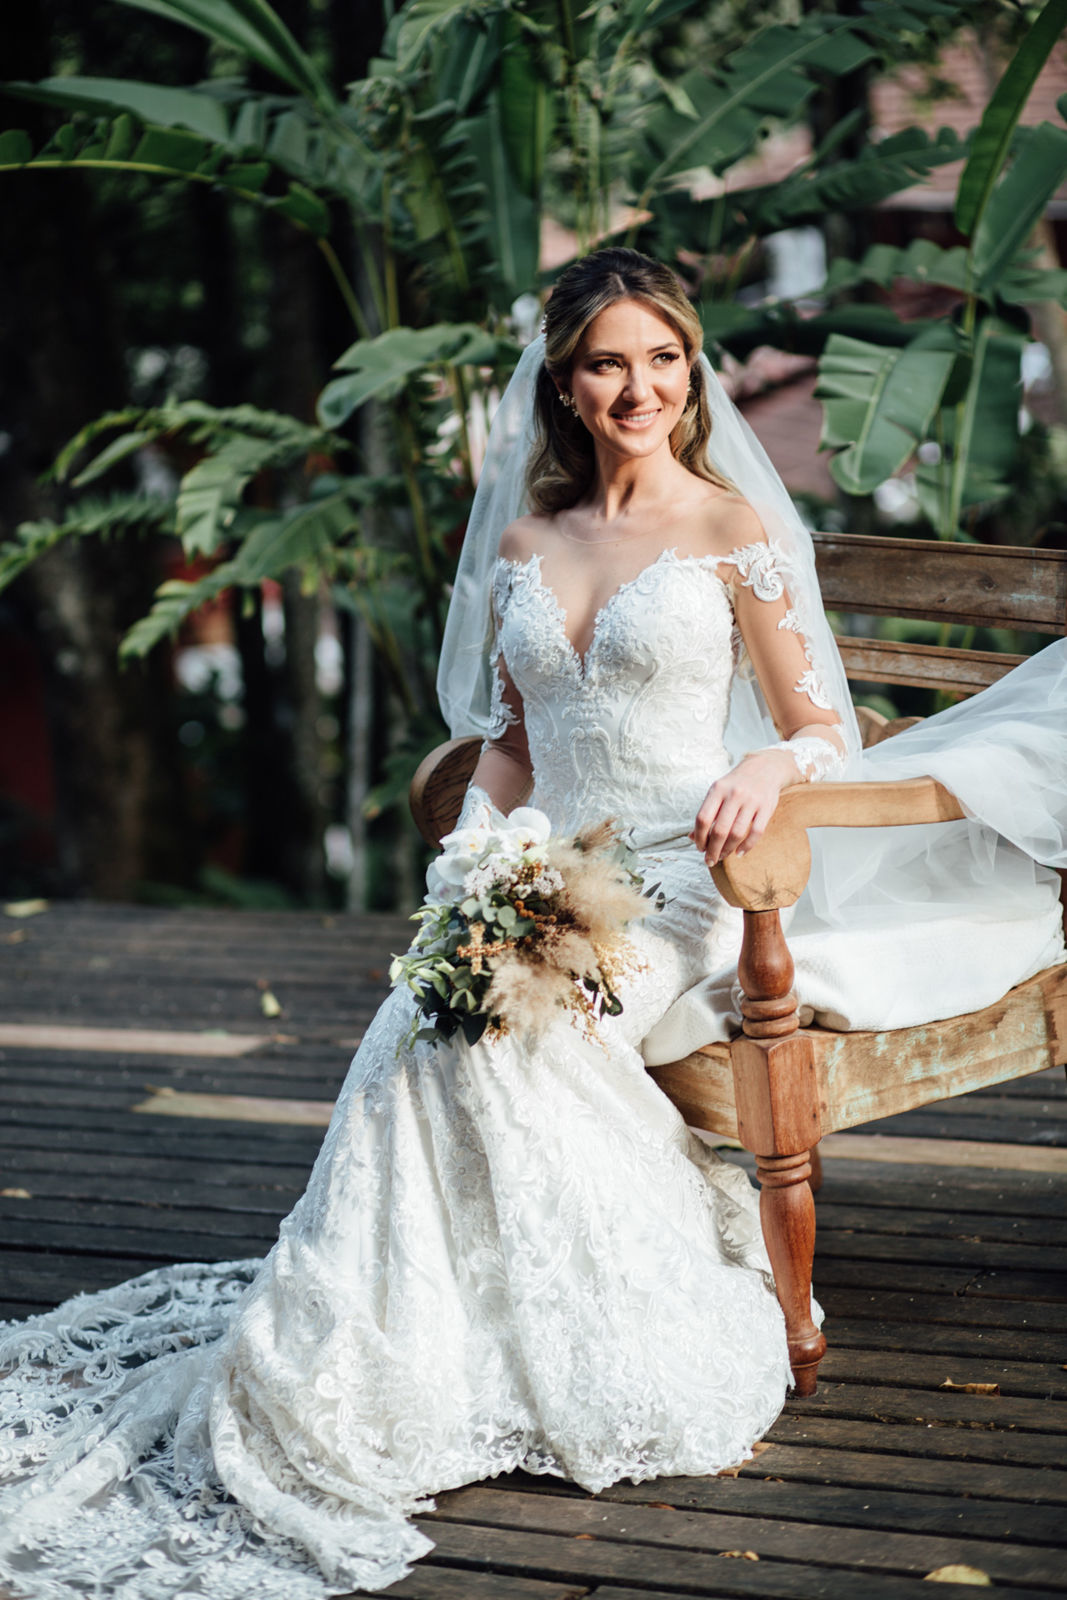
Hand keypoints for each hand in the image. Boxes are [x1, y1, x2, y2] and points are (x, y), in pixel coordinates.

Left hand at [690, 750, 795, 864]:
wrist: (765, 767)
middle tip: (710, 860)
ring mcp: (751, 801)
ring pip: (737, 833)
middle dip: (712, 850)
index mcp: (718, 789)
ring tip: (722, 856)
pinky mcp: (766, 808)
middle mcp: (734, 794)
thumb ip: (706, 813)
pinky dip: (747, 846)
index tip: (699, 848)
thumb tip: (691, 838)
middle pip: (719, 830)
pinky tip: (739, 853)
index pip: (703, 818)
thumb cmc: (736, 784)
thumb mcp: (717, 792)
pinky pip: (756, 832)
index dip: (699, 837)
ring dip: (727, 850)